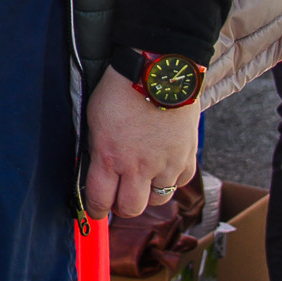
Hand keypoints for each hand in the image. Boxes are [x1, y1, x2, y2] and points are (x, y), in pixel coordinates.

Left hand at [83, 68, 198, 220]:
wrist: (159, 71)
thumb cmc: (121, 89)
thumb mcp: (95, 119)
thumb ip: (97, 149)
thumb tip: (96, 169)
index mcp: (109, 157)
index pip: (99, 201)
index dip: (95, 209)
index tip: (96, 209)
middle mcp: (139, 167)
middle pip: (130, 209)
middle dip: (121, 207)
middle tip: (119, 196)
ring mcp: (166, 164)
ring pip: (158, 200)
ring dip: (148, 193)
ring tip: (143, 177)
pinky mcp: (187, 157)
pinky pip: (180, 182)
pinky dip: (172, 178)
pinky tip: (164, 164)